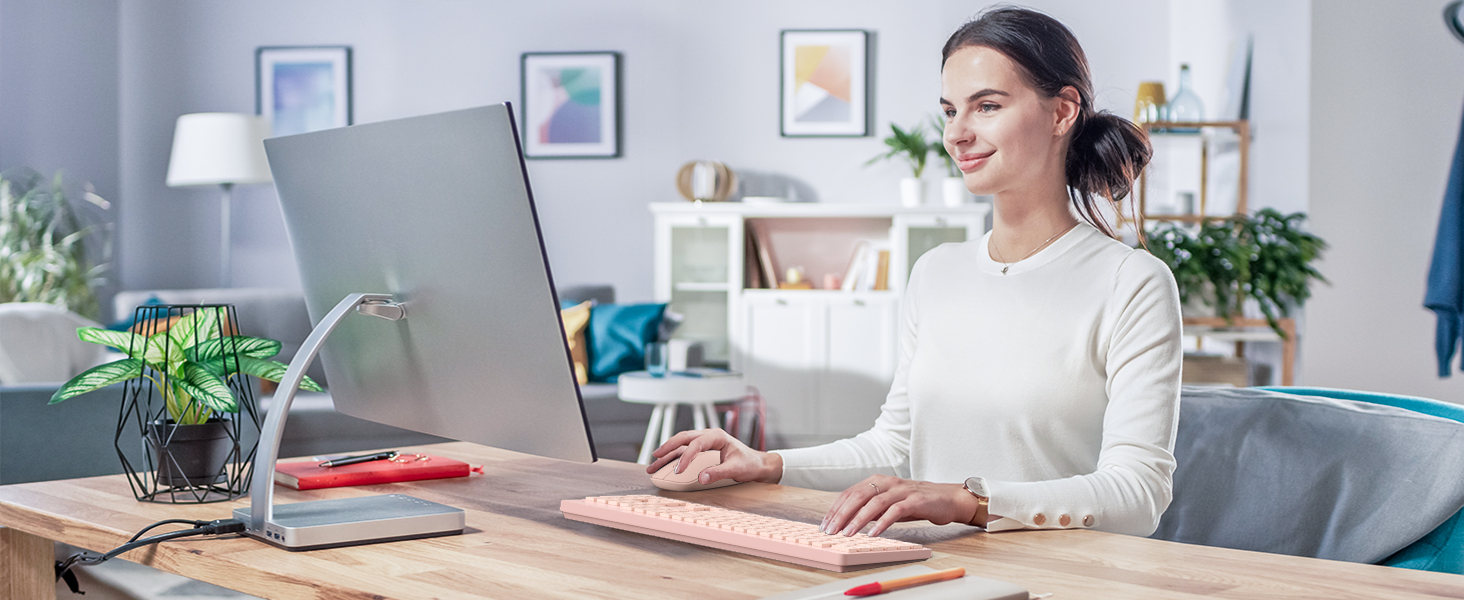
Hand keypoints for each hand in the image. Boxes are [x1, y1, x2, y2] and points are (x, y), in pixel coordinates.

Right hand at [645, 428, 781, 484]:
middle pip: (683, 438)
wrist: (757, 464)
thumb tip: (701, 478)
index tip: (678, 470)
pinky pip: (684, 451)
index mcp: (717, 436)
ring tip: (653, 463)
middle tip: (655, 457)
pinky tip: (664, 463)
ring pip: (681, 444)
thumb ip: (719, 473)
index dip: (686, 457)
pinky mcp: (703, 451)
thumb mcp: (737, 469)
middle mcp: (709, 436)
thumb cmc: (749, 464)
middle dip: (667, 447)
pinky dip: (673, 457)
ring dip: (667, 453)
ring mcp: (705, 442)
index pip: (697, 443)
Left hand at [820, 475, 979, 536]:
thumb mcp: (888, 504)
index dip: (836, 509)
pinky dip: (882, 522)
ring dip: (858, 519)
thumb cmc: (916, 502)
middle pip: (858, 496)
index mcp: (878, 481)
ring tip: (848, 533)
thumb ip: (870, 509)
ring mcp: (902, 490)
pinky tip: (873, 533)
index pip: (850, 493)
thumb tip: (847, 521)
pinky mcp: (915, 500)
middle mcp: (888, 482)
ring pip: (874, 503)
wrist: (947, 499)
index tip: (825, 525)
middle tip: (831, 531)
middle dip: (842, 514)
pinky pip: (895, 511)